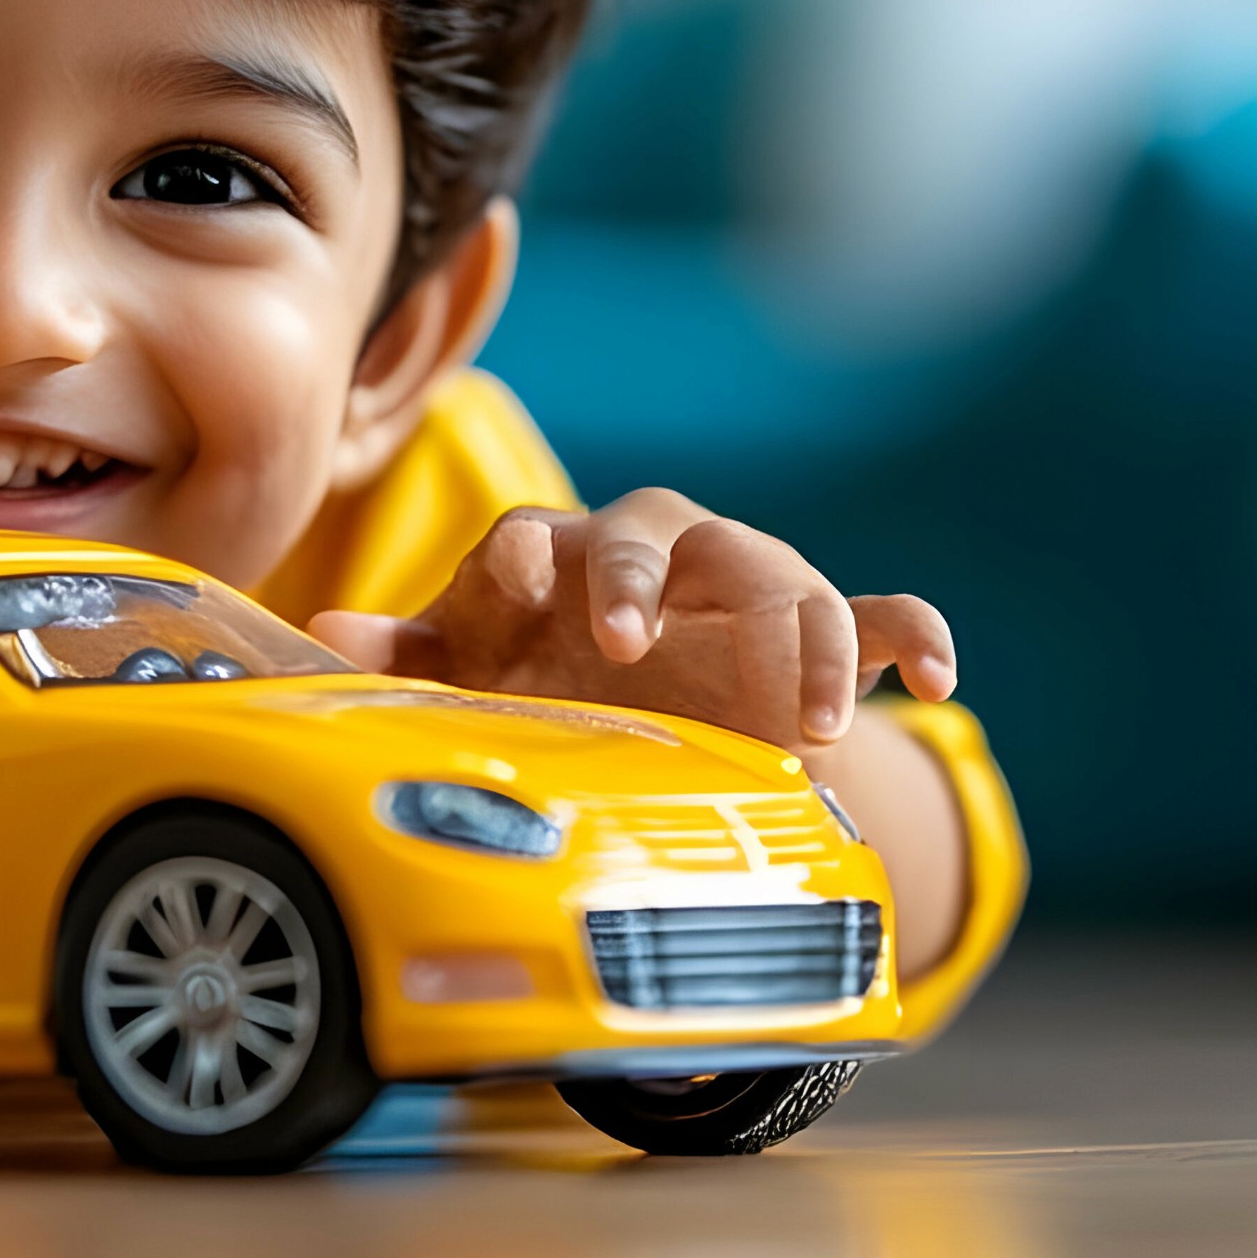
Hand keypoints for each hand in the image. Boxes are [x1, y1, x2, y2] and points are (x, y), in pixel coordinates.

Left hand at [307, 494, 953, 749]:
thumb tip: (320, 631)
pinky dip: (912, 638)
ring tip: (809, 725)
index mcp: (563, 560)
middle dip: (647, 579)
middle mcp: (660, 557)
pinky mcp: (822, 637)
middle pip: (665, 532)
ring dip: (802, 641)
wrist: (650, 705)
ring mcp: (748, 591)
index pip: (540, 534)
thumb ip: (409, 653)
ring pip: (787, 579)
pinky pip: (885, 616)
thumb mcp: (471, 669)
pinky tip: (936, 682)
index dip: (524, 552)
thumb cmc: (540, 672)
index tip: (513, 580)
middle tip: (629, 643)